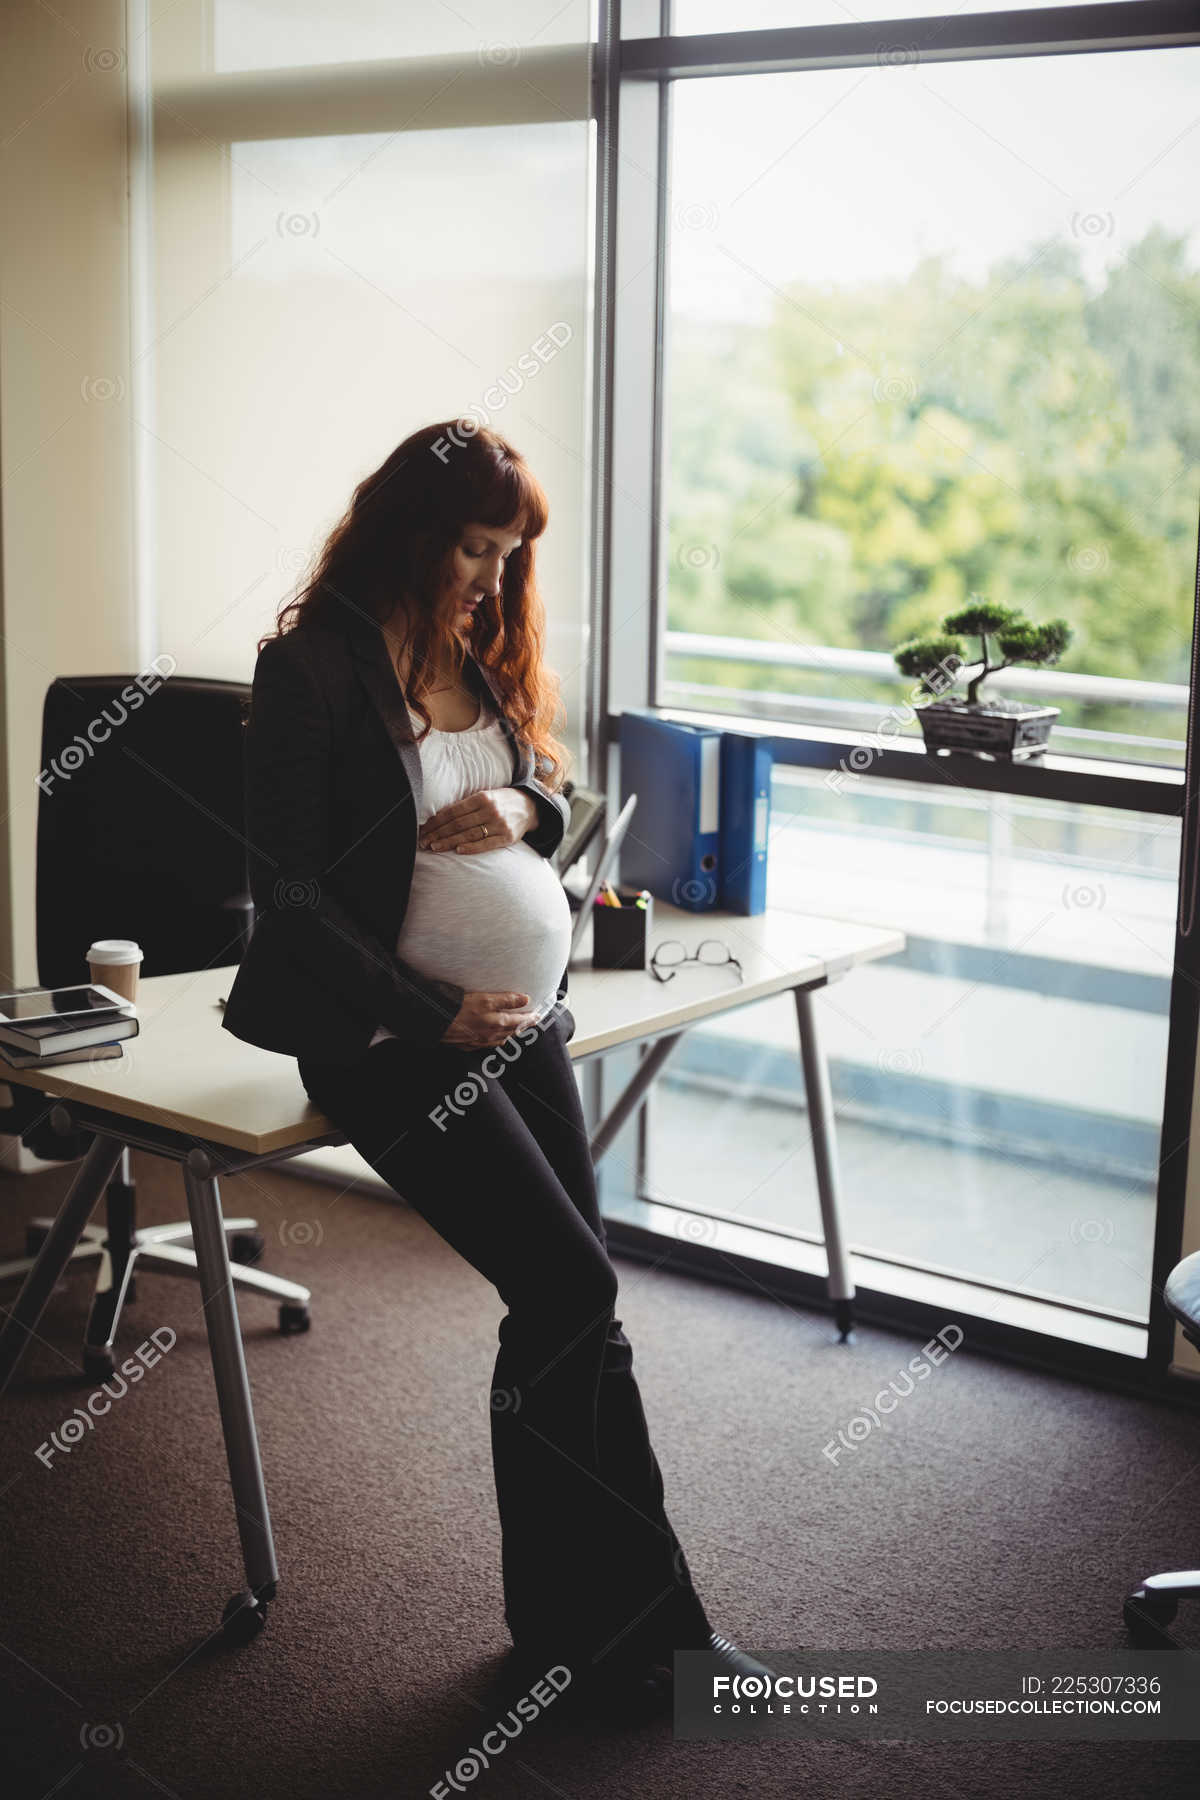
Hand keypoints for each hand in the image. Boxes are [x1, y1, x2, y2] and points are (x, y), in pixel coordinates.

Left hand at [419, 786, 536, 854]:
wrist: (530, 807)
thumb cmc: (501, 801)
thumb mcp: (485, 795)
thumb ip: (466, 805)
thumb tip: (439, 816)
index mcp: (482, 797)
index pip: (453, 811)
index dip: (436, 821)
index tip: (423, 829)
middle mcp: (491, 810)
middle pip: (458, 824)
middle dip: (438, 833)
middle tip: (423, 841)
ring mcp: (500, 825)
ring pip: (469, 835)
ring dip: (449, 842)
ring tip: (434, 847)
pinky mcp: (507, 838)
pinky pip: (486, 844)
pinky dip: (472, 847)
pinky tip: (458, 850)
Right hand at [442, 991, 537, 1047]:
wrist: (435, 1023)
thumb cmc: (458, 1009)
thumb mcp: (484, 999)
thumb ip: (506, 999)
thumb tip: (525, 999)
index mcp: (497, 1024)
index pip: (519, 1021)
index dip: (530, 1018)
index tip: (538, 1016)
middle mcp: (491, 1035)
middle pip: (512, 1032)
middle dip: (522, 1027)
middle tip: (530, 1022)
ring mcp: (479, 1042)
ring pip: (500, 1039)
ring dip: (510, 1034)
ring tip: (516, 1030)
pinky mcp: (468, 1044)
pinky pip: (488, 1044)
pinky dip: (496, 1040)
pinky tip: (494, 1039)